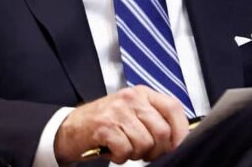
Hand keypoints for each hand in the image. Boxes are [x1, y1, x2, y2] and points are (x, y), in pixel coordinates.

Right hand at [54, 85, 189, 163]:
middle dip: (157, 150)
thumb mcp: (134, 114)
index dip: (180, 132)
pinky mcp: (104, 126)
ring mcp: (117, 111)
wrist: (71, 128)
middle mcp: (131, 98)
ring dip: (136, 154)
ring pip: (145, 143)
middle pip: (162, 131)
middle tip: (145, 153)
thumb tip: (180, 139)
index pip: (173, 108)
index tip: (178, 147)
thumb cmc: (106, 123)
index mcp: (143, 93)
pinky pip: (126, 150)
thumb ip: (156, 120)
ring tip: (125, 148)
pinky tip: (113, 150)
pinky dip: (121, 157)